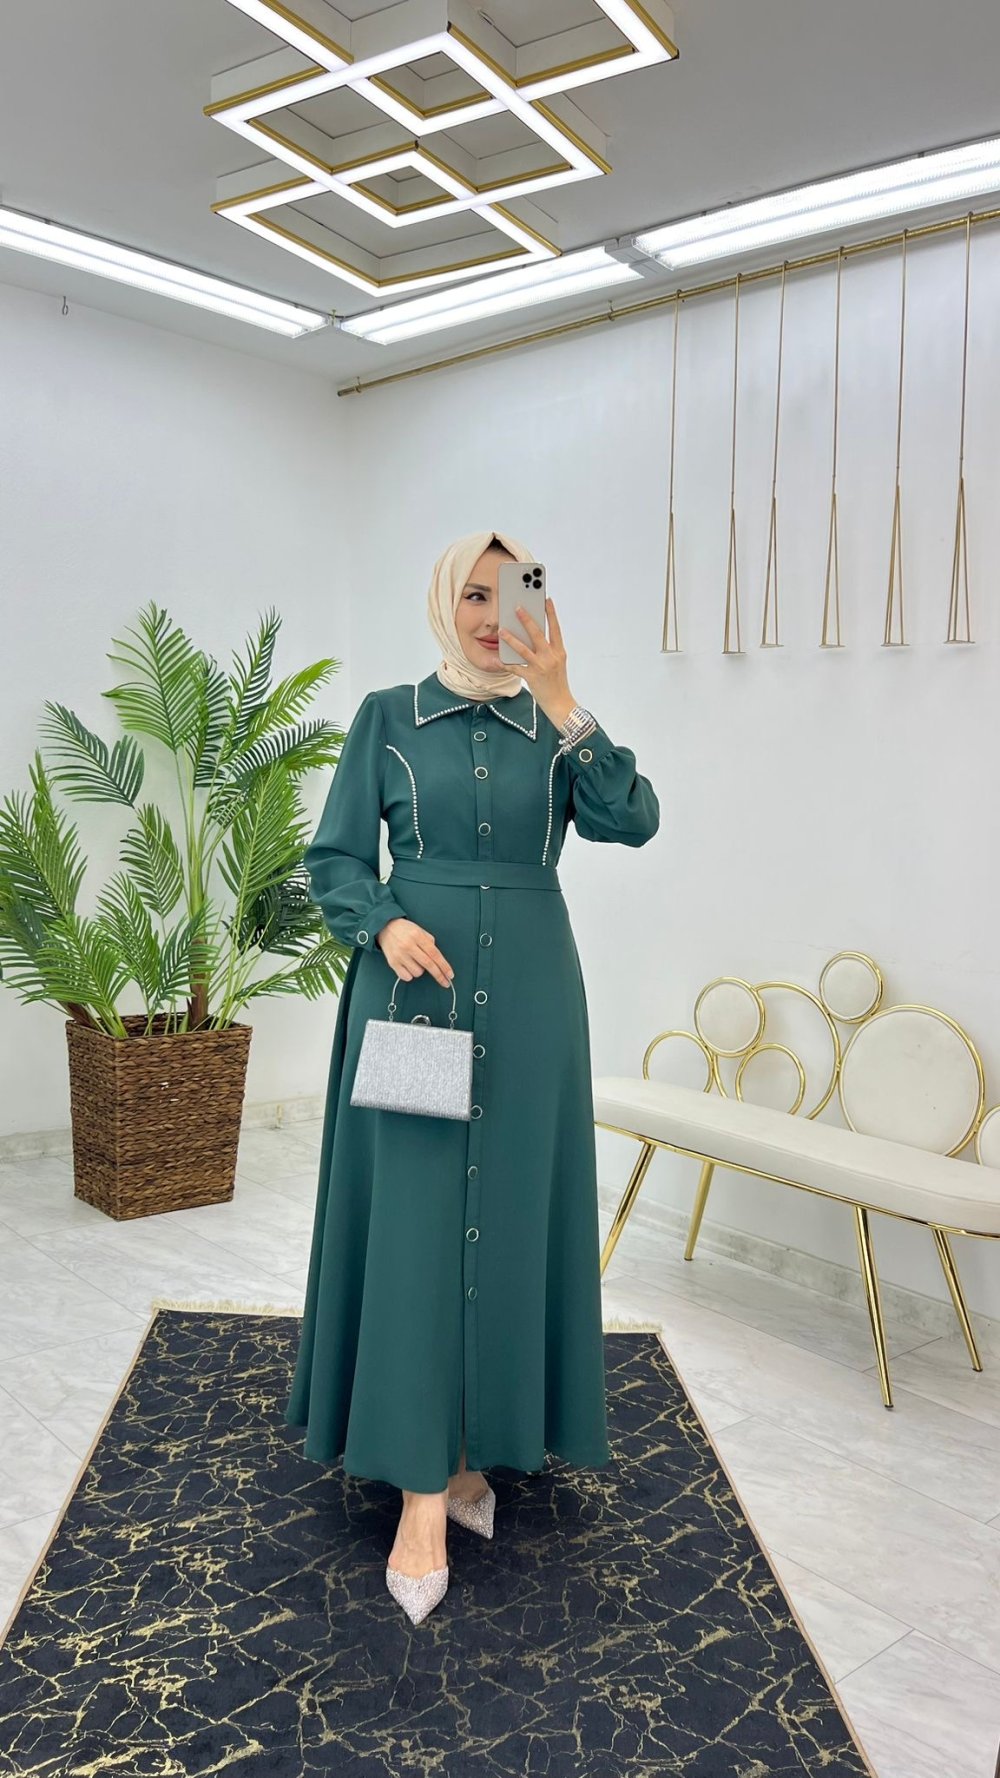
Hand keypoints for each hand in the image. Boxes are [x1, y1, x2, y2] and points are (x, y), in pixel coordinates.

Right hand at [376, 917, 453, 986]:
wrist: (385, 927)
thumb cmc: (405, 930)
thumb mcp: (420, 930)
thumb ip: (430, 942)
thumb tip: (437, 958)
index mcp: (417, 936)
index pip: (434, 954)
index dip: (444, 966)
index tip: (450, 975)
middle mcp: (408, 946)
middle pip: (428, 964)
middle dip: (439, 975)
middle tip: (446, 982)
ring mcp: (399, 955)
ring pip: (418, 972)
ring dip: (421, 970)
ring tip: (416, 961)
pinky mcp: (392, 963)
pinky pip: (407, 977)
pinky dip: (411, 974)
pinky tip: (408, 966)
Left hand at [497, 597, 575, 729]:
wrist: (560, 704)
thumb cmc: (557, 683)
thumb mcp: (557, 664)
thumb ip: (548, 651)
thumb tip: (534, 638)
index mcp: (559, 652)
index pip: (555, 629)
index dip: (551, 614)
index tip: (546, 600)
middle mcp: (551, 657)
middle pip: (537, 634)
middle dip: (527, 620)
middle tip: (517, 608)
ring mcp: (541, 667)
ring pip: (523, 649)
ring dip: (511, 639)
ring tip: (501, 631)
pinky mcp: (532, 678)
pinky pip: (516, 668)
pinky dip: (506, 664)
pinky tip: (497, 659)